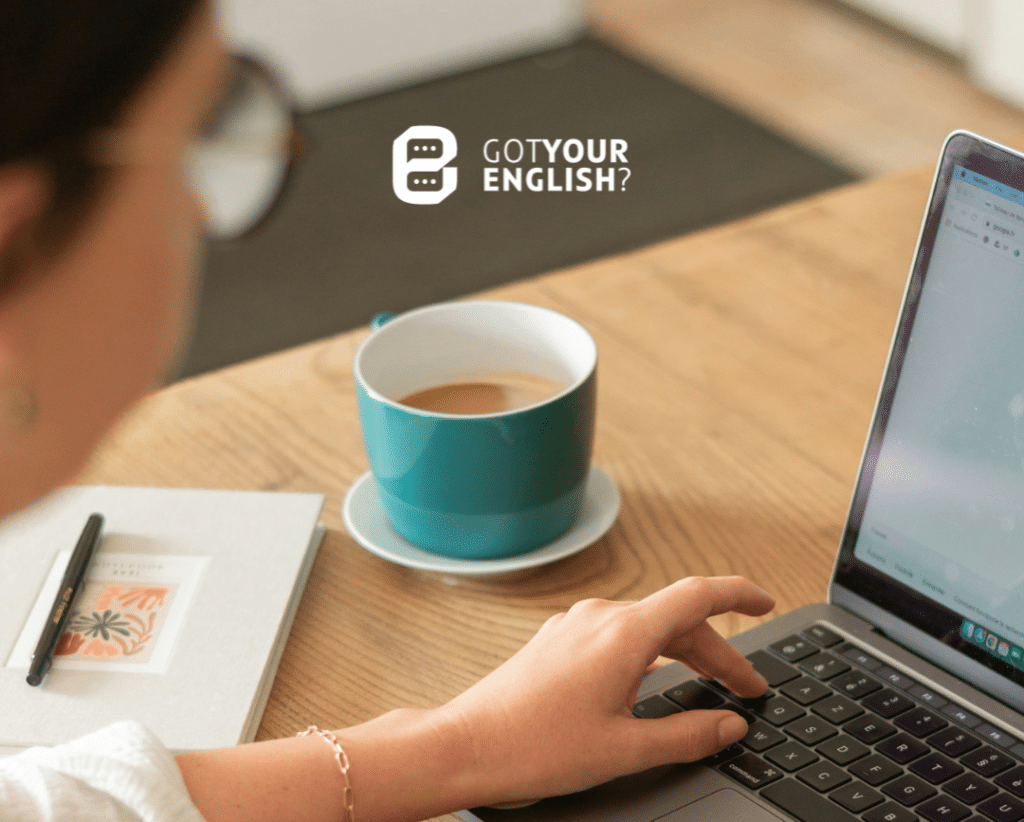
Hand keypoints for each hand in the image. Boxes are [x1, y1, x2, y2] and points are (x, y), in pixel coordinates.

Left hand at [435, 575, 774, 805]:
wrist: (466, 745)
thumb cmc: (536, 747)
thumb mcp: (626, 749)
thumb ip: (688, 734)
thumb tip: (730, 724)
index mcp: (623, 634)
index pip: (698, 595)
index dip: (739, 594)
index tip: (766, 602)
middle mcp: (599, 617)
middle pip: (677, 619)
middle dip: (718, 652)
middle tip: (747, 690)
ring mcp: (575, 626)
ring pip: (647, 628)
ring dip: (683, 653)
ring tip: (709, 688)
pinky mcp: (559, 641)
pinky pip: (617, 636)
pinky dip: (649, 654)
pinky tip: (653, 682)